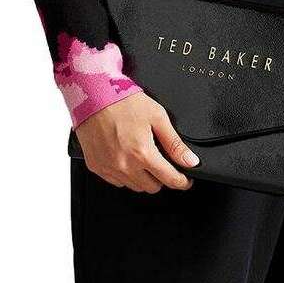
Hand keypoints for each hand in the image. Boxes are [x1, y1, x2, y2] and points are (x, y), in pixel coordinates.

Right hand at [75, 91, 200, 192]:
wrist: (92, 95)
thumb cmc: (122, 101)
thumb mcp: (157, 117)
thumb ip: (174, 143)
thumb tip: (190, 160)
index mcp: (142, 153)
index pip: (169, 179)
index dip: (182, 181)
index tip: (185, 180)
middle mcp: (125, 165)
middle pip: (152, 187)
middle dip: (161, 177)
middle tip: (161, 162)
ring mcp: (109, 168)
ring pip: (134, 186)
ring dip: (143, 178)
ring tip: (142, 157)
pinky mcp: (96, 167)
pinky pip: (116, 181)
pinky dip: (125, 175)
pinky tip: (126, 159)